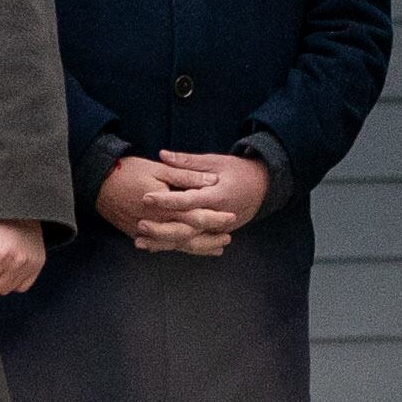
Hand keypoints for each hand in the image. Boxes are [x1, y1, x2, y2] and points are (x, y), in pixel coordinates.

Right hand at [99, 156, 239, 255]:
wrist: (95, 182)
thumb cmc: (127, 171)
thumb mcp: (158, 169)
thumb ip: (185, 176)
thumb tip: (210, 181)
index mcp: (165, 206)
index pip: (196, 216)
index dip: (215, 218)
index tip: (231, 218)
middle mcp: (157, 223)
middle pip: (189, 236)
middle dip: (209, 238)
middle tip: (228, 239)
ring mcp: (146, 231)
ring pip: (177, 244)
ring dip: (197, 247)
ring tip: (216, 248)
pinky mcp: (137, 233)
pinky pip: (161, 245)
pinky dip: (177, 247)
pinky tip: (187, 247)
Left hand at [151, 149, 269, 242]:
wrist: (263, 187)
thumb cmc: (237, 171)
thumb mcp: (215, 161)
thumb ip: (188, 162)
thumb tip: (162, 154)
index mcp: (218, 196)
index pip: (189, 200)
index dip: (167, 200)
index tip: (146, 197)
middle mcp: (219, 217)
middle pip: (188, 228)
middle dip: (162, 229)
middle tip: (139, 224)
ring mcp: (219, 229)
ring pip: (189, 240)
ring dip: (164, 242)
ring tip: (140, 242)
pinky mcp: (216, 234)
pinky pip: (194, 243)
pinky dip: (174, 245)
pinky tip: (154, 246)